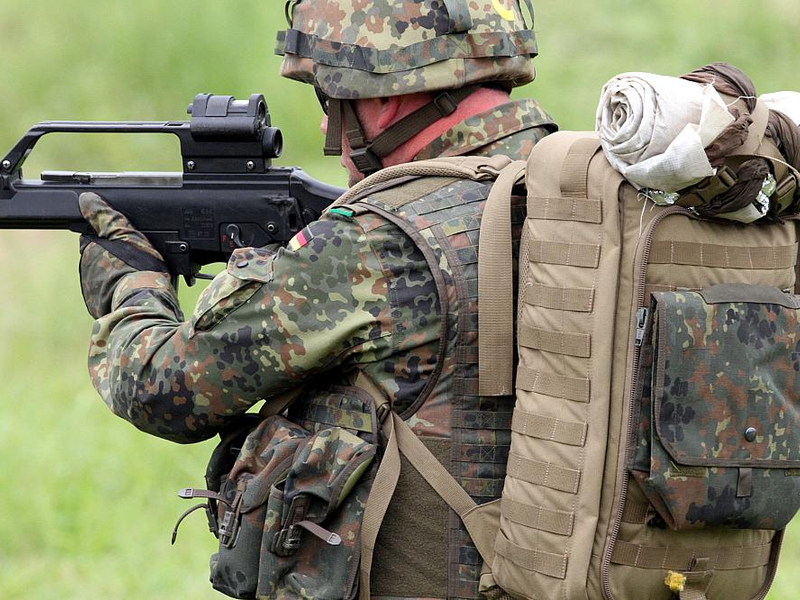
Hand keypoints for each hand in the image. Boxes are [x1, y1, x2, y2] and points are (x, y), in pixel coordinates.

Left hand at [79, 192, 167, 317]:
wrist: (145, 305)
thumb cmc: (139, 269)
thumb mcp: (127, 234)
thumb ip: (107, 216)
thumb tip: (87, 199)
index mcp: (89, 251)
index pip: (95, 238)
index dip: (112, 239)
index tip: (127, 244)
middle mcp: (86, 271)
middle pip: (101, 258)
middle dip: (114, 258)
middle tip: (137, 262)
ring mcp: (91, 292)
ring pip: (105, 278)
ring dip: (118, 276)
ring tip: (139, 278)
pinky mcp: (101, 309)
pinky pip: (110, 296)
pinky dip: (120, 293)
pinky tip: (136, 292)